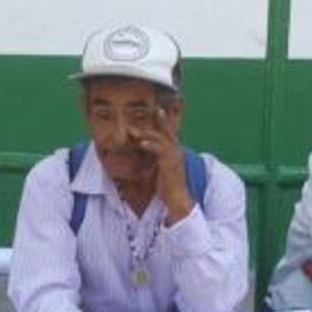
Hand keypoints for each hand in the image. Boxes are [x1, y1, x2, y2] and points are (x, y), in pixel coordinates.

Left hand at [129, 107, 191, 223]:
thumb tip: (144, 153)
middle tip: (148, 111)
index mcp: (175, 152)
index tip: (156, 110)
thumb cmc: (168, 188)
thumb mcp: (160, 170)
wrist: (178, 201)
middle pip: (166, 131)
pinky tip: (141, 143)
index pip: (168, 133)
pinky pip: (160, 151)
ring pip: (161, 139)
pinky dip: (150, 146)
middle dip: (157, 121)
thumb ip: (155, 159)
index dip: (163, 121)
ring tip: (133, 131)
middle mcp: (177, 151)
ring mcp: (175, 157)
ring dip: (146, 134)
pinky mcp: (171, 164)